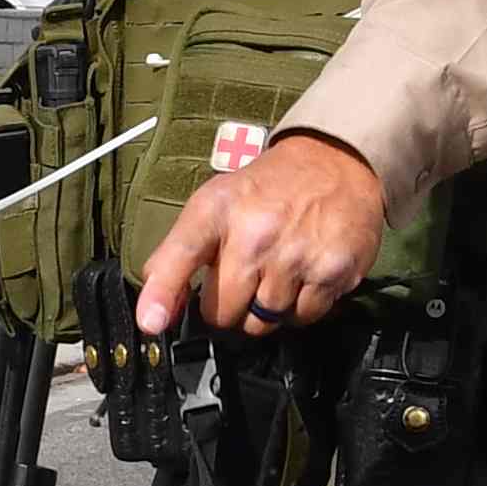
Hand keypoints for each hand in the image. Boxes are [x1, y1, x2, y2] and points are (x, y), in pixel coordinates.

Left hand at [134, 134, 386, 339]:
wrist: (334, 163)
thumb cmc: (266, 191)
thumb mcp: (211, 208)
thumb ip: (175, 260)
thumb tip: (153, 316)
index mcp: (217, 212)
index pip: (181, 257)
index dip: (161, 294)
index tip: (152, 322)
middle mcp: (256, 234)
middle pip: (225, 314)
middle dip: (229, 307)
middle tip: (242, 281)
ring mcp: (297, 255)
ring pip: (264, 322)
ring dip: (265, 310)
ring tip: (274, 274)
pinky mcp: (334, 271)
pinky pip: (304, 317)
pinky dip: (300, 307)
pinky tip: (301, 276)